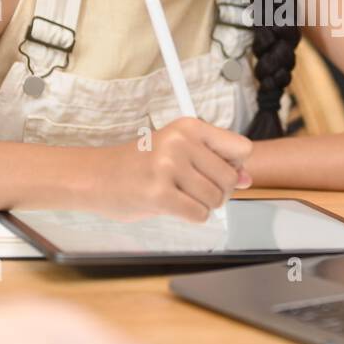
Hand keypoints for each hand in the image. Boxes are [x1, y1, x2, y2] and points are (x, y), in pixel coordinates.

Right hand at [92, 117, 252, 221]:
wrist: (96, 177)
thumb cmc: (139, 165)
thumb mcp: (178, 152)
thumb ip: (214, 162)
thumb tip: (248, 179)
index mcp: (189, 126)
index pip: (241, 148)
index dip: (234, 166)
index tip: (216, 171)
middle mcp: (180, 143)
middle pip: (230, 178)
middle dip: (219, 191)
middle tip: (194, 189)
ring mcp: (169, 168)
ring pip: (216, 198)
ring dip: (204, 205)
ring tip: (181, 197)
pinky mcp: (159, 194)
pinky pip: (198, 213)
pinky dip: (192, 216)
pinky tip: (175, 207)